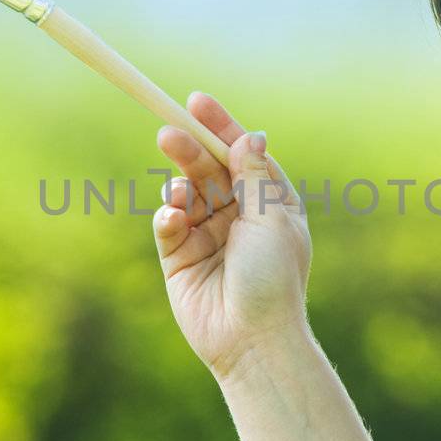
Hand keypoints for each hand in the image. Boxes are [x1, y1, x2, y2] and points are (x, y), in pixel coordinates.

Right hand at [152, 92, 312, 379]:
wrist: (253, 340)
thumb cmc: (273, 280)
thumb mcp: (271, 220)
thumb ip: (254, 176)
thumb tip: (251, 135)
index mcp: (270, 203)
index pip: (241, 154)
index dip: (220, 126)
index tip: (195, 101)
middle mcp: (239, 216)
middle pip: (208, 169)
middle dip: (189, 149)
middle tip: (168, 132)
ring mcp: (208, 236)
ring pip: (185, 193)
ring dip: (178, 185)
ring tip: (179, 194)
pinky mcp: (180, 259)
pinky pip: (168, 225)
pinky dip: (167, 216)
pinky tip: (173, 218)